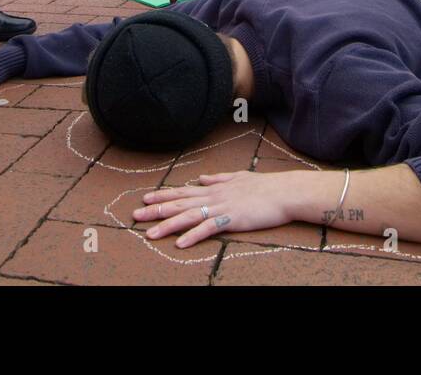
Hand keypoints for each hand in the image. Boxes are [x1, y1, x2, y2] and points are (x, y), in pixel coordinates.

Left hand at [134, 171, 302, 247]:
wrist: (284, 192)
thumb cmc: (265, 186)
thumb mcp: (238, 177)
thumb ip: (218, 178)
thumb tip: (201, 178)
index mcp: (215, 187)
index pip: (183, 191)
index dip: (164, 195)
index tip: (146, 199)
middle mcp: (214, 196)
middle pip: (180, 203)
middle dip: (157, 210)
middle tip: (136, 216)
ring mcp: (222, 207)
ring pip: (189, 216)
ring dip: (168, 225)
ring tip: (150, 234)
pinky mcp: (232, 219)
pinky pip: (208, 228)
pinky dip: (193, 235)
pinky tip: (180, 243)